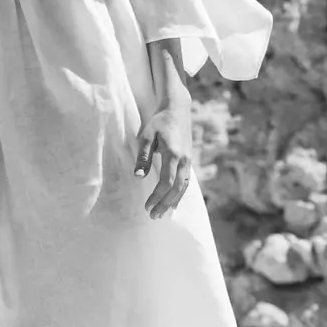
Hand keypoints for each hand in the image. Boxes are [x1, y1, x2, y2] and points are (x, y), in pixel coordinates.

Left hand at [134, 102, 192, 217]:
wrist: (177, 110)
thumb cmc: (159, 122)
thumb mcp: (147, 135)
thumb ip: (143, 156)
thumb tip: (138, 176)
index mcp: (173, 154)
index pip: (166, 182)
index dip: (157, 196)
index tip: (147, 206)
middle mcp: (184, 160)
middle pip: (176, 189)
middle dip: (164, 204)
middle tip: (153, 216)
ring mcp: (188, 161)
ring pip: (183, 187)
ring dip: (172, 202)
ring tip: (162, 214)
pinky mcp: (189, 161)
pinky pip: (186, 182)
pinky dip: (180, 195)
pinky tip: (173, 203)